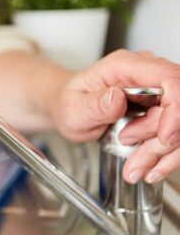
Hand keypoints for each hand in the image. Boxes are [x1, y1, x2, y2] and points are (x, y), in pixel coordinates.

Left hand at [52, 49, 179, 183]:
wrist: (67, 108)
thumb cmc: (69, 102)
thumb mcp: (73, 107)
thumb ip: (95, 104)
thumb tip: (117, 97)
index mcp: (125, 66)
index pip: (169, 78)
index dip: (176, 110)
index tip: (164, 137)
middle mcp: (147, 76)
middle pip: (178, 107)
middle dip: (162, 141)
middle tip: (135, 159)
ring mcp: (158, 94)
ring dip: (164, 153)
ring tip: (136, 168)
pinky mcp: (162, 112)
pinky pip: (176, 137)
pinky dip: (166, 157)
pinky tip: (150, 167)